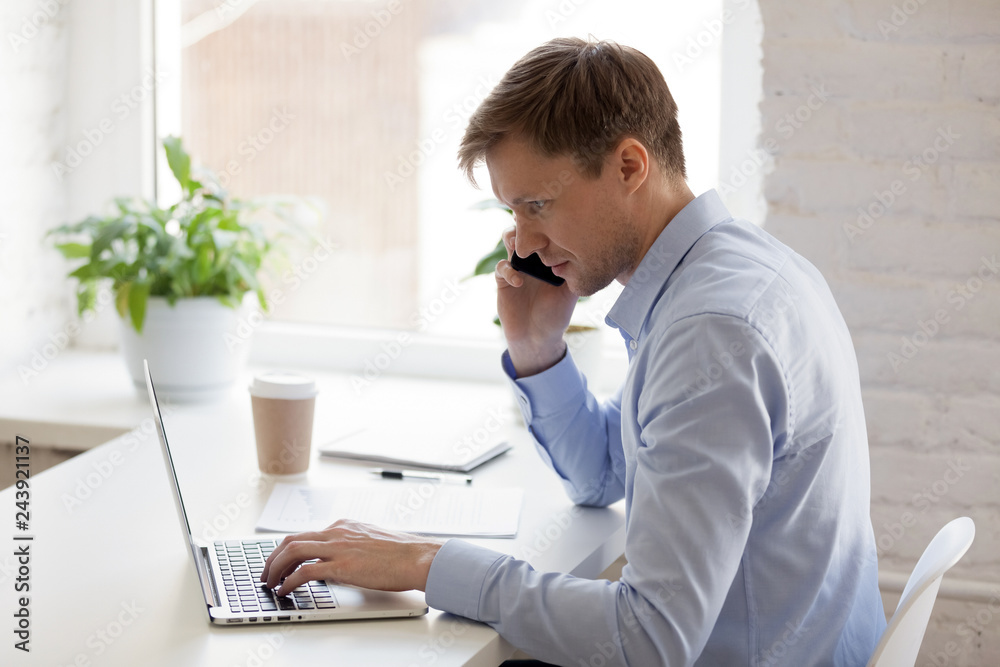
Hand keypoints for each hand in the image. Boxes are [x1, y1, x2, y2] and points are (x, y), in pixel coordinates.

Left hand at [260, 519, 443, 595]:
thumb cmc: (401, 554)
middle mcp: (337, 532)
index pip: (306, 534)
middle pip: (291, 539)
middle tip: (266, 573)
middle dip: (272, 557)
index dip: (287, 550)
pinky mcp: (342, 565)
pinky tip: (285, 590)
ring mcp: (338, 547)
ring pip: (292, 550)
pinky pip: (305, 570)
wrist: (417, 557)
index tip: (279, 562)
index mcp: (344, 526)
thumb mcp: (369, 543)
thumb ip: (349, 548)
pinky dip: (290, 581)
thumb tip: (335, 565)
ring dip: (275, 568)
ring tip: (270, 583)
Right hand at [496, 226, 576, 375]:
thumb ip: (575, 273)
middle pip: (526, 227)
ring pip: (509, 239)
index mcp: (549, 256)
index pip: (546, 230)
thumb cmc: (556, 314)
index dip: (547, 220)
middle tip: (532, 227)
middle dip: (527, 222)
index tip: (553, 218)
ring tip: (521, 249)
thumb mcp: (571, 293)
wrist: (538, 337)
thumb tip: (585, 253)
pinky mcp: (504, 281)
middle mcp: (533, 257)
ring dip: (512, 237)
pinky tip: (519, 282)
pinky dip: (509, 271)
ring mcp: (517, 267)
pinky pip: (502, 268)